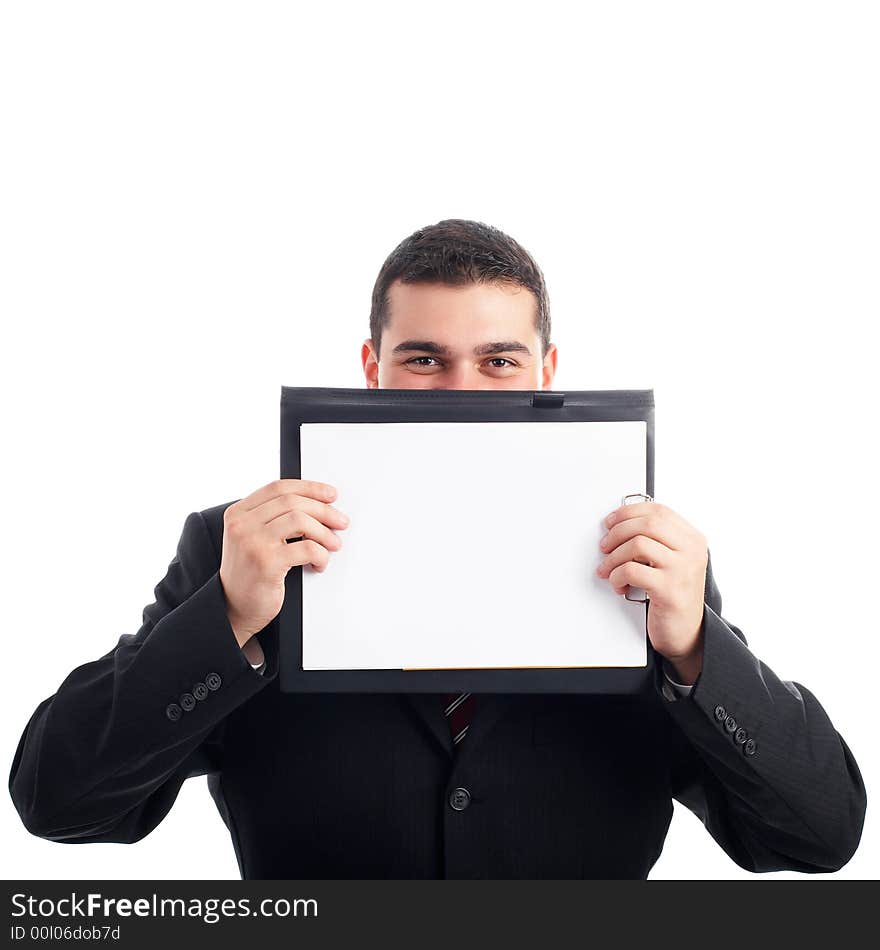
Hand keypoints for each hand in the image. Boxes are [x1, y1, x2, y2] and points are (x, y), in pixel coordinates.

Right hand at [219, 478, 349, 646]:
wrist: (232, 608)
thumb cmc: (250, 573)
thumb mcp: (252, 538)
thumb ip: (272, 518)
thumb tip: (319, 505)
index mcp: (238, 513)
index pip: (278, 488)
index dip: (309, 488)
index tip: (330, 495)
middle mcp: (242, 525)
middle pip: (292, 502)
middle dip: (324, 510)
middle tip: (341, 522)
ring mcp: (252, 543)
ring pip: (300, 521)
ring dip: (324, 532)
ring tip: (333, 544)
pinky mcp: (266, 563)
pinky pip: (307, 549)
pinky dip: (321, 555)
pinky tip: (320, 563)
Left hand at [596, 501, 707, 683]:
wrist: (686, 633)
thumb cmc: (673, 595)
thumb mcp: (672, 562)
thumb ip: (655, 541)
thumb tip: (618, 524)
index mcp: (692, 539)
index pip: (659, 511)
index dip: (629, 512)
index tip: (610, 522)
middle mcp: (692, 551)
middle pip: (648, 523)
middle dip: (618, 532)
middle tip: (604, 546)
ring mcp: (682, 570)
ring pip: (637, 544)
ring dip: (614, 557)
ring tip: (608, 570)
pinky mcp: (669, 590)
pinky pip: (632, 570)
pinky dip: (617, 576)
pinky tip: (618, 585)